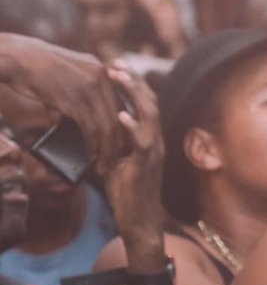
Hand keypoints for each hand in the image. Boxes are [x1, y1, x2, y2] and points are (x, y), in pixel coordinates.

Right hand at [0, 33, 123, 173]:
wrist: (18, 57)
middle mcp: (102, 78)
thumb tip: (73, 126)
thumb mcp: (66, 79)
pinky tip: (91, 157)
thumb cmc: (36, 71)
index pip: (122, 105)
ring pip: (108, 126)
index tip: (124, 146)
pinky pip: (92, 128)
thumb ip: (76, 98)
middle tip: (118, 161)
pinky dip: (93, 146)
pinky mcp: (76, 99)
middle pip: (121, 117)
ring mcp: (91, 88)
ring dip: (108, 150)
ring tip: (105, 165)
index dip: (125, 128)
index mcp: (103, 72)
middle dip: (121, 143)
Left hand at [103, 67, 165, 271]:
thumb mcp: (117, 163)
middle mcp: (156, 140)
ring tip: (118, 78)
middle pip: (150, 102)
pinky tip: (120, 115)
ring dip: (133, 95)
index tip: (117, 67)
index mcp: (150, 139)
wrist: (141, 222)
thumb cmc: (127, 195)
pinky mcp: (147, 165)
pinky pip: (142, 141)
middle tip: (116, 63)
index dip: (133, 84)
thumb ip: (112, 145)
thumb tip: (93, 130)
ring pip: (149, 115)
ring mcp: (154, 152)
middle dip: (132, 80)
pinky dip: (132, 126)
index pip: (145, 104)